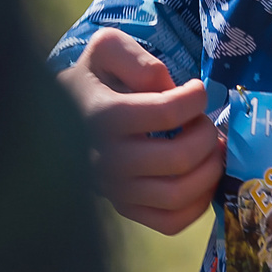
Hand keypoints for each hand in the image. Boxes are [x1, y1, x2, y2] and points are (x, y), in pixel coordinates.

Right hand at [56, 28, 223, 234]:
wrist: (61, 117)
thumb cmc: (94, 80)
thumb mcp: (106, 49)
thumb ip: (137, 58)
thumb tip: (166, 87)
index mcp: (103, 115)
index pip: (167, 112)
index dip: (196, 98)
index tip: (196, 91)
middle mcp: (107, 159)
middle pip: (179, 158)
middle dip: (206, 136)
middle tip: (204, 123)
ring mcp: (115, 190)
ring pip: (178, 195)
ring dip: (209, 170)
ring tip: (211, 149)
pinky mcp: (124, 209)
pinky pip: (171, 222)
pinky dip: (197, 204)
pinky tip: (201, 178)